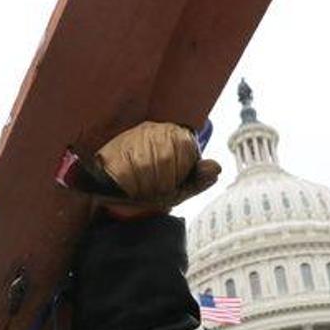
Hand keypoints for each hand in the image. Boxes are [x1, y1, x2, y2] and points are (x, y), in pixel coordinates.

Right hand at [75, 122, 220, 212]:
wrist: (120, 199)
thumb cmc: (154, 189)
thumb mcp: (182, 187)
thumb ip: (200, 178)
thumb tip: (216, 168)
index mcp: (173, 134)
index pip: (186, 147)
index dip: (182, 172)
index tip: (173, 183)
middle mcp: (151, 130)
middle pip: (167, 157)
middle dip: (165, 182)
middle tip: (158, 190)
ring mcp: (131, 139)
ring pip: (148, 164)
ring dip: (148, 186)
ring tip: (145, 190)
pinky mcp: (112, 152)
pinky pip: (128, 171)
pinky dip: (133, 187)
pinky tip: (132, 189)